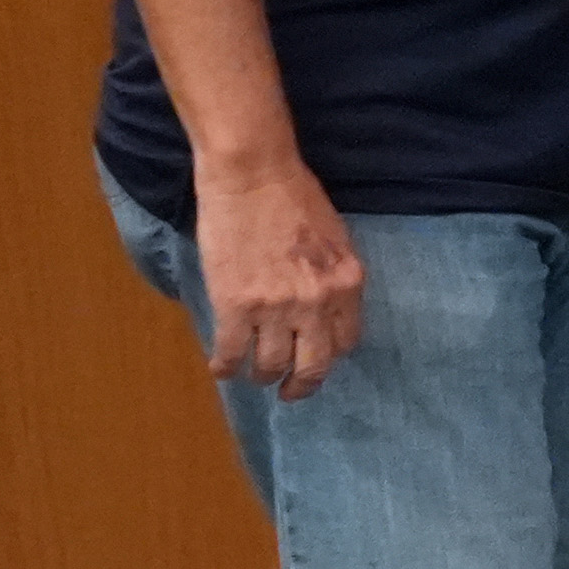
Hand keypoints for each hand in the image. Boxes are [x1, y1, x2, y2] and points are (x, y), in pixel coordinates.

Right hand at [192, 153, 367, 399]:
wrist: (252, 175)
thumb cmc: (294, 197)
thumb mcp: (335, 240)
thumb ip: (332, 278)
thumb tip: (325, 309)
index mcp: (348, 283)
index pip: (346, 341)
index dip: (329, 355)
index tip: (316, 359)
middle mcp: (318, 302)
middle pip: (314, 365)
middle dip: (301, 385)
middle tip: (290, 393)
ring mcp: (276, 307)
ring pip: (270, 365)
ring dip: (261, 376)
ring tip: (254, 376)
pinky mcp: (236, 305)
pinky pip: (231, 352)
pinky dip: (225, 367)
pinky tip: (221, 369)